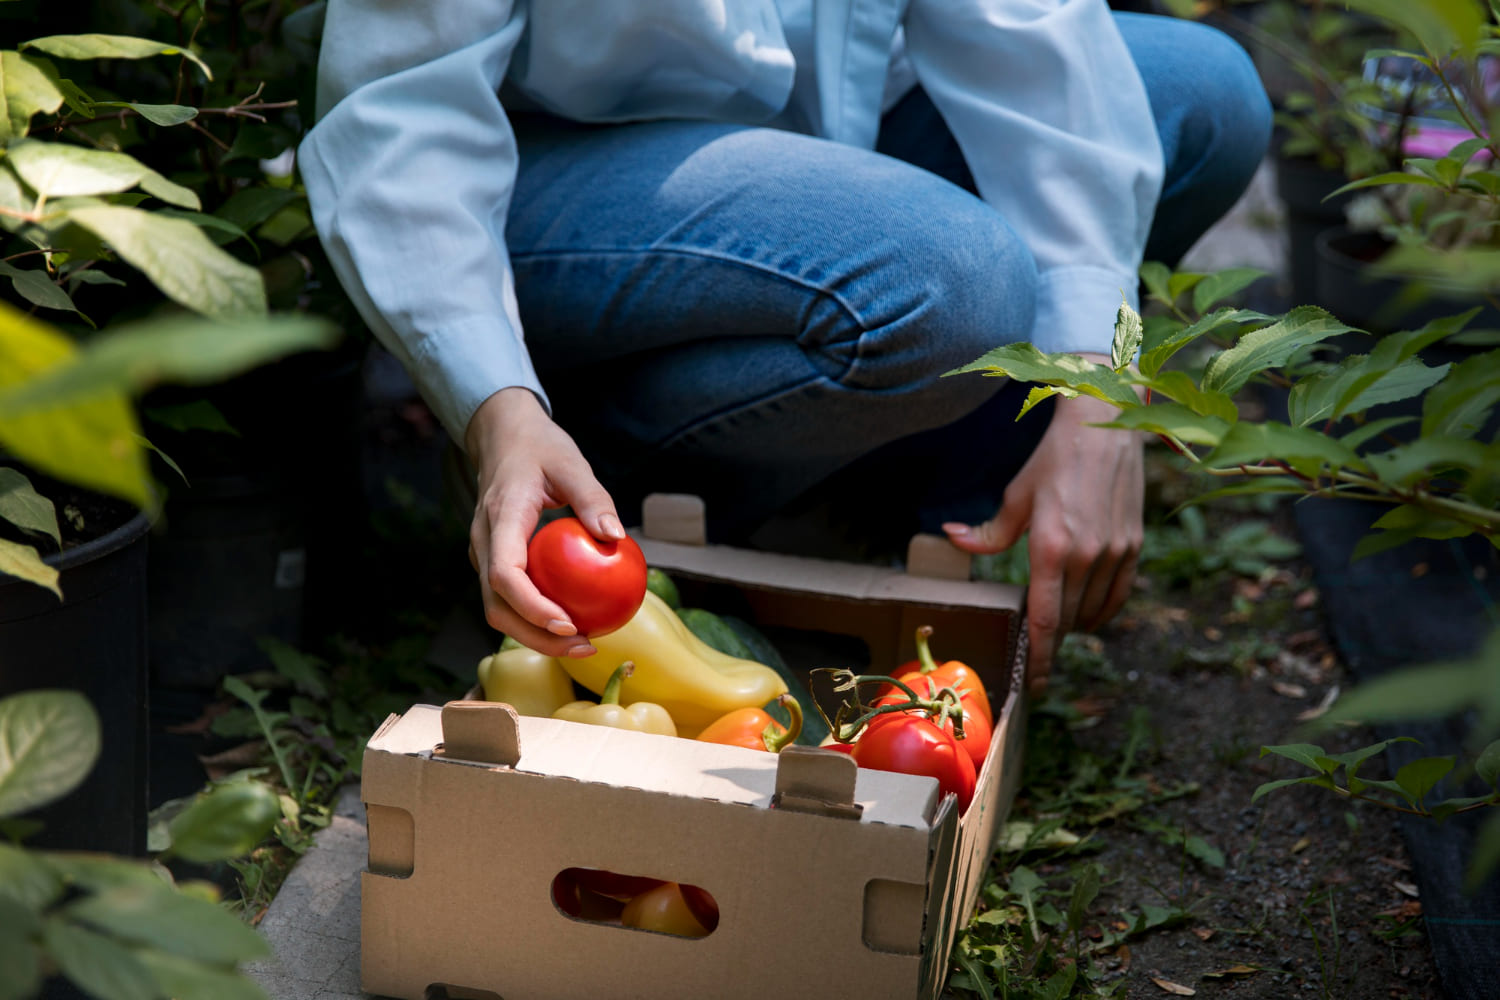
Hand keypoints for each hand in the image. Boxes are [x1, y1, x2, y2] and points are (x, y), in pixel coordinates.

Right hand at [465, 387, 623, 658]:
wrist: (501, 435)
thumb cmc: (539, 447)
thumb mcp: (571, 464)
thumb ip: (593, 499)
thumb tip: (617, 537)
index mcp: (500, 518)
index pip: (505, 575)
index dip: (533, 608)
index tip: (569, 625)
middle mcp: (483, 542)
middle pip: (496, 606)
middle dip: (536, 637)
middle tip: (584, 646)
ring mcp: (482, 553)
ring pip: (497, 608)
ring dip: (534, 635)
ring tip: (581, 644)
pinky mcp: (492, 559)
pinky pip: (507, 597)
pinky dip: (534, 617)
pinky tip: (572, 622)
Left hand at [941, 357, 1143, 694]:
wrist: (1106, 425)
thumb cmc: (1054, 459)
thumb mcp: (1016, 495)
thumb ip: (989, 531)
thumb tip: (951, 538)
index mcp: (1051, 547)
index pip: (1045, 620)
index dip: (1040, 657)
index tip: (1034, 682)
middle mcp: (1086, 556)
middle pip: (1068, 622)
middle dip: (1051, 643)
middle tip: (1036, 655)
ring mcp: (1114, 552)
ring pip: (1094, 612)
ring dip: (1075, 625)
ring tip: (1056, 623)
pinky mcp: (1133, 545)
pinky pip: (1118, 595)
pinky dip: (1102, 610)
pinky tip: (1086, 608)